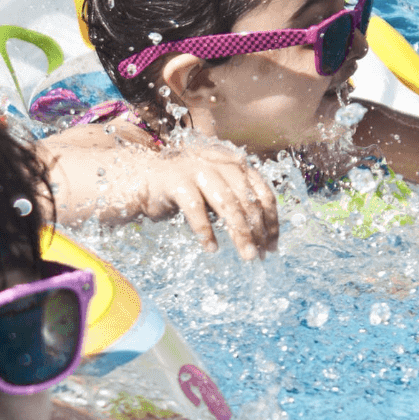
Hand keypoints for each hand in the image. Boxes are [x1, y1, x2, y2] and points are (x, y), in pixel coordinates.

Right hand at [138, 144, 279, 260]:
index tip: (273, 246)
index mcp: (236, 165)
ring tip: (247, 256)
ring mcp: (199, 170)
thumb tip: (264, 236)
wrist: (145, 176)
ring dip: (240, 233)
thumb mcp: (218, 193)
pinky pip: (196, 210)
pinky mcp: (177, 181)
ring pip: (228, 204)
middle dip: (258, 232)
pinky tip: (211, 248)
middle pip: (248, 201)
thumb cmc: (187, 188)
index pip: (264, 193)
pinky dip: (206, 231)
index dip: (272, 221)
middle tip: (261, 256)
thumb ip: (238, 204)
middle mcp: (221, 164)